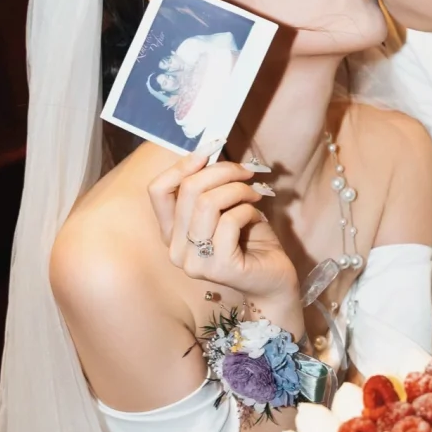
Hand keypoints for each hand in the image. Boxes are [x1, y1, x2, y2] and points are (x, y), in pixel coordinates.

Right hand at [148, 151, 300, 317]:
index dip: (181, 166)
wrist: (273, 280)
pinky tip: (257, 215)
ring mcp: (194, 262)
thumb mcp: (224, 208)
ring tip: (254, 194)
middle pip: (188, 190)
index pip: (158, 191)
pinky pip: (230, 221)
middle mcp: (176, 249)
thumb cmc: (249, 241)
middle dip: (222, 172)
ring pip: (208, 203)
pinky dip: (248, 210)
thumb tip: (207, 153)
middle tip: (246, 173)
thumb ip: (210, 188)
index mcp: (172, 233)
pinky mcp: (218, 268)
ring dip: (237, 190)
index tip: (209, 151)